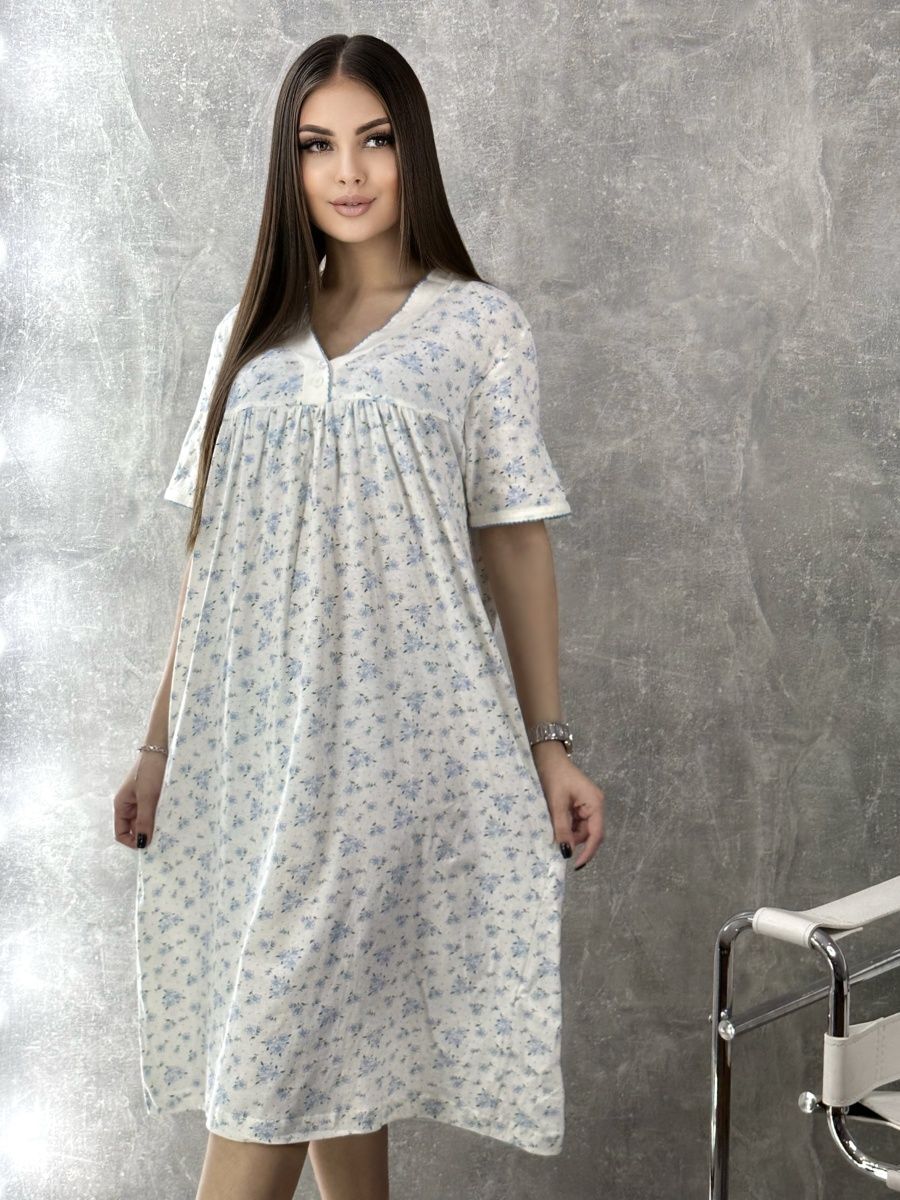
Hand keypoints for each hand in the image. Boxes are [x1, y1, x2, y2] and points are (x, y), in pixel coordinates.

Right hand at [113, 751, 165, 849]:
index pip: (120, 832)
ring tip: (168, 829)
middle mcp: (129, 804)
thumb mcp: (147, 797)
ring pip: (145, 820)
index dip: (131, 842)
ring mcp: (140, 799)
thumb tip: (142, 844)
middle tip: (162, 839)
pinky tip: (171, 817)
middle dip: (145, 834)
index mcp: (121, 805)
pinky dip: (160, 816)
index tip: (148, 845)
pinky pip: (153, 811)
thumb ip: (144, 820)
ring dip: (154, 825)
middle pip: (133, 828)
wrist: (161, 748)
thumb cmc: (150, 771)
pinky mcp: (152, 794)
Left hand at [532, 741, 604, 870]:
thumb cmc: (554, 777)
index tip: (576, 865)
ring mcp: (589, 806)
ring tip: (553, 826)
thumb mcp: (557, 803)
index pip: (596, 834)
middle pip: (590, 833)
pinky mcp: (581, 805)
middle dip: (575, 840)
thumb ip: (562, 827)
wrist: (548, 758)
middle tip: (557, 843)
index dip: (588, 851)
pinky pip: (576, 823)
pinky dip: (567, 826)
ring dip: (569, 833)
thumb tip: (566, 851)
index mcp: (595, 803)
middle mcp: (596, 806)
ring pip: (582, 829)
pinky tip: (556, 822)